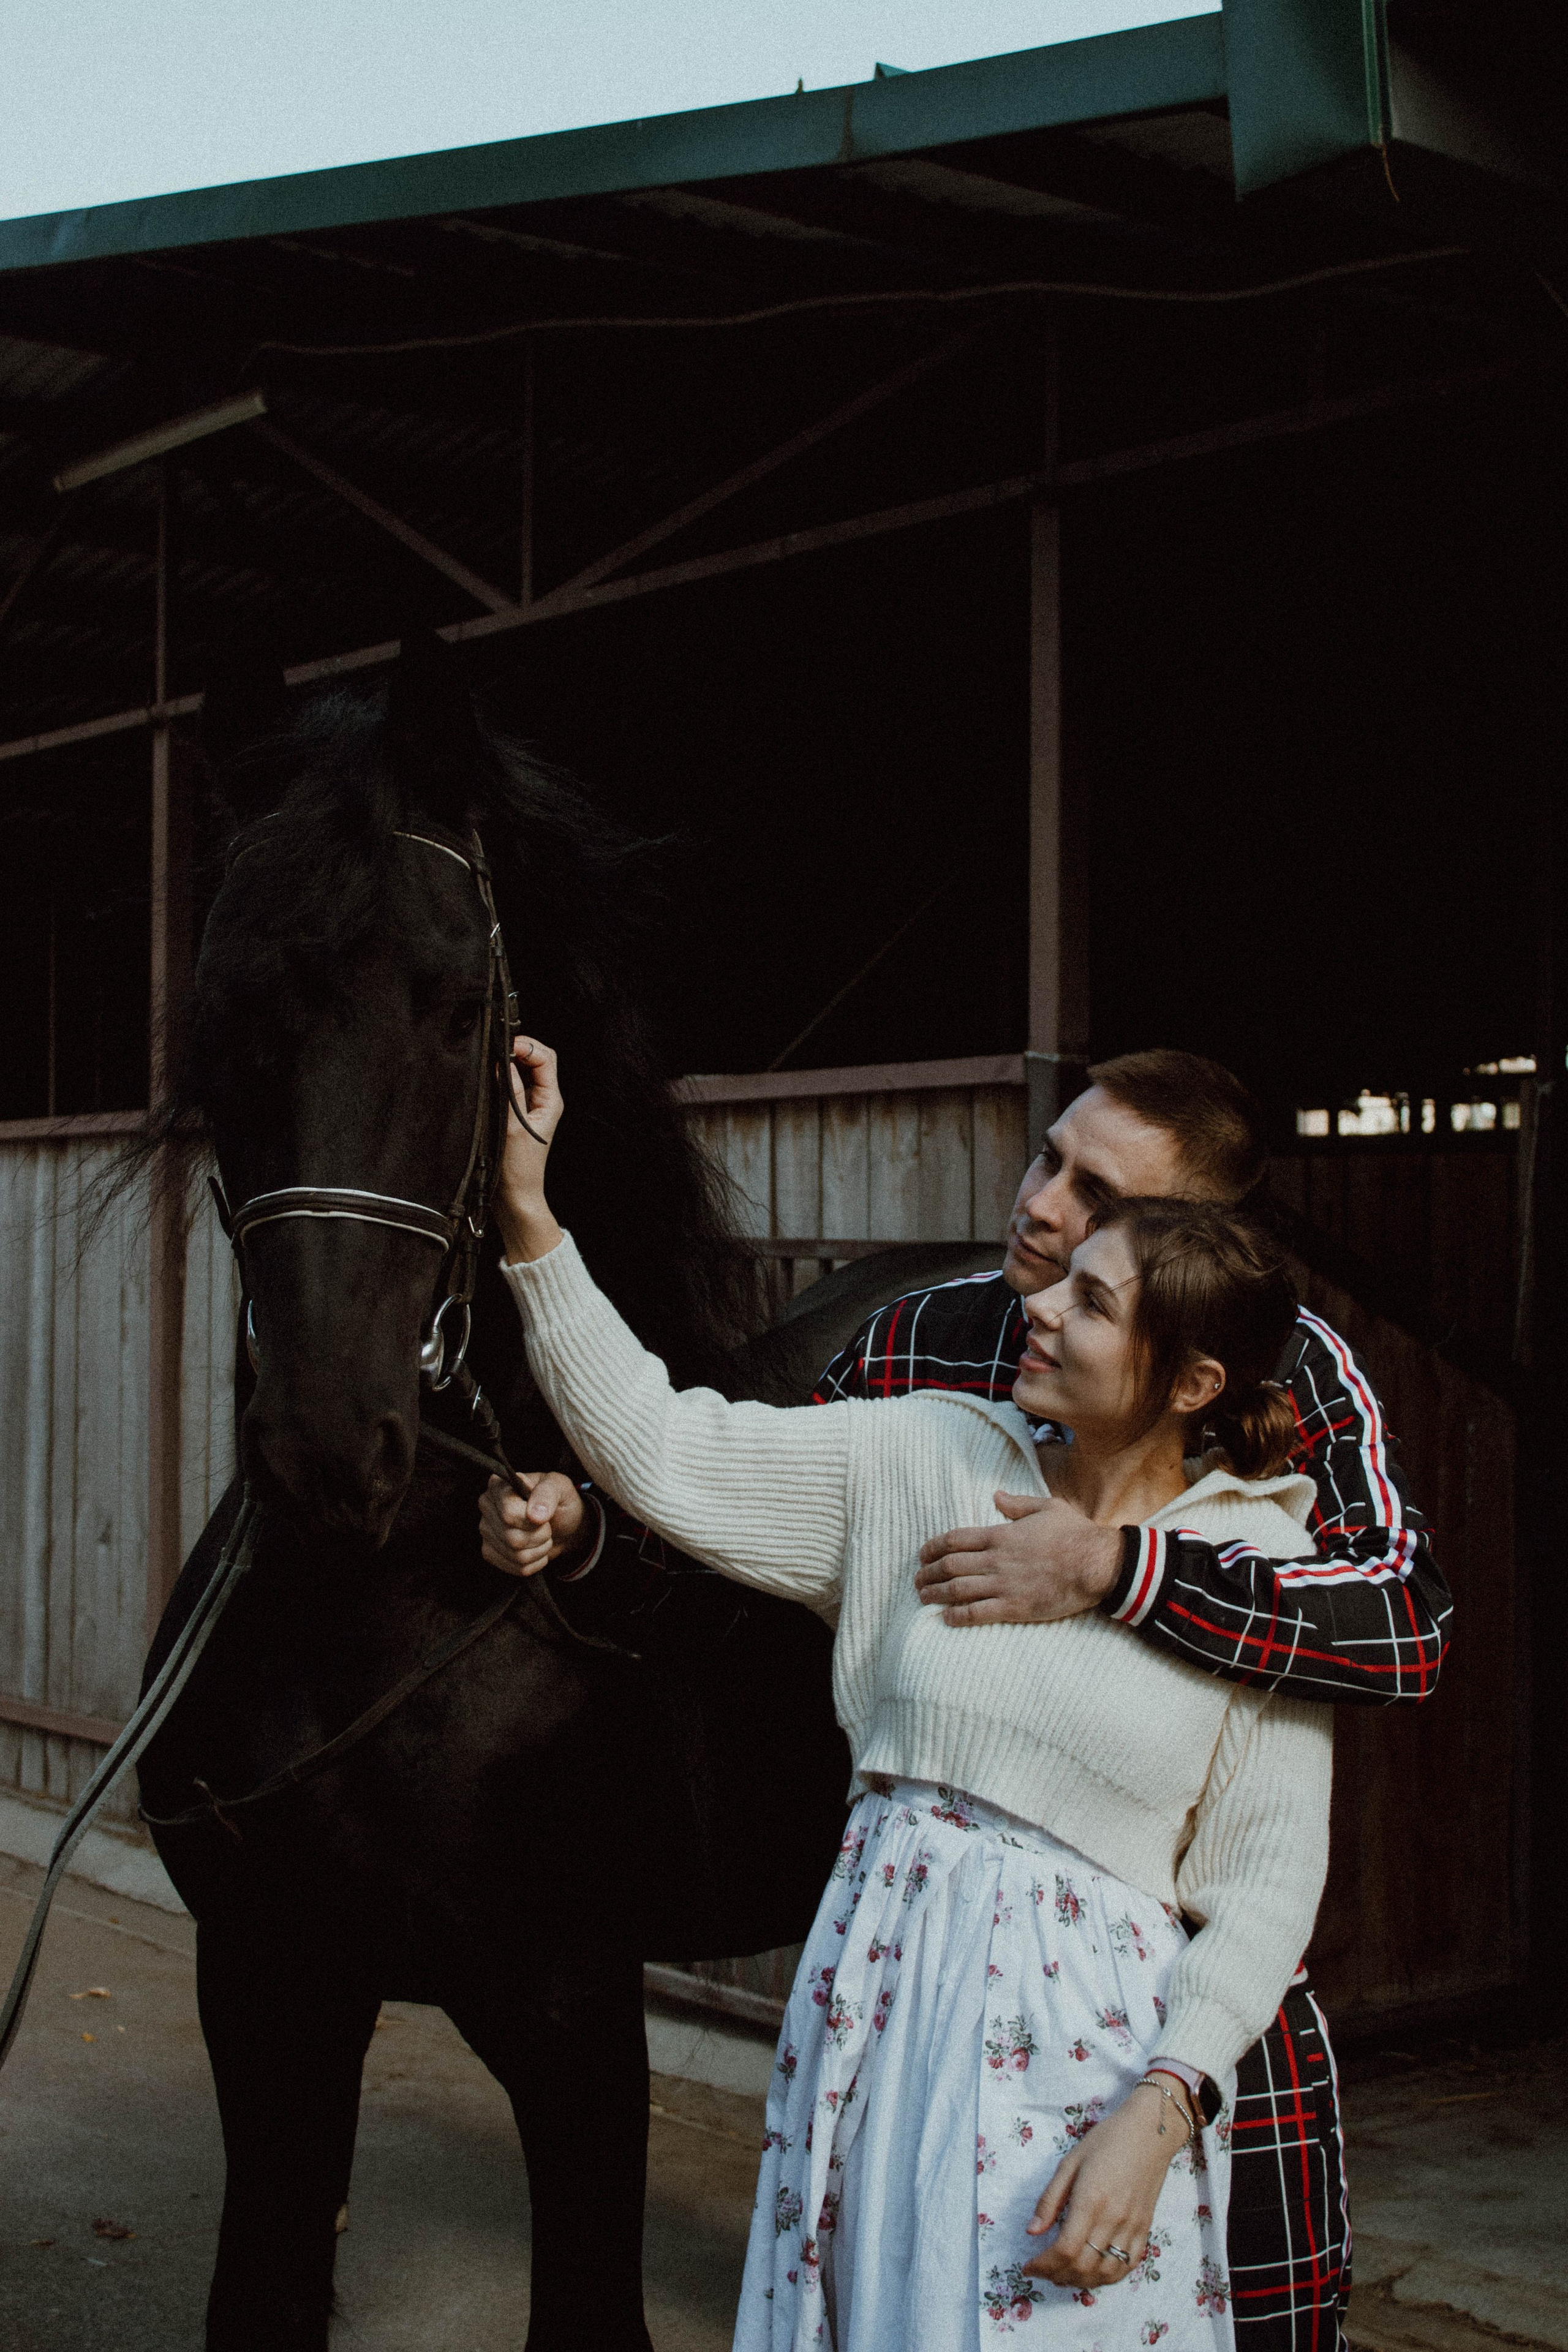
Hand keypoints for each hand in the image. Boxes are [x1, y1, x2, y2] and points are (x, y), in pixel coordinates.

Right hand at [479, 1471, 586, 1577]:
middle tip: (547, 1526)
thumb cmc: (558, 1500)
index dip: (531, 1520)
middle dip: (540, 1535)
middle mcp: (487, 1506)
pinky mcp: (490, 1551)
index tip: (545, 1515)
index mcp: (499, 1484)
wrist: (562, 1523)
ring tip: (543, 1536)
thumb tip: (535, 1515)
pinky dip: (535, 1562)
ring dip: (539, 1549)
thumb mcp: (560, 1487)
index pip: (509, 1512)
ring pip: (515, 1554)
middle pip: (512, 1537)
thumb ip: (547, 1494)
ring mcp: (486, 1530)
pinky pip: (515, 1567)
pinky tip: (536, 1548)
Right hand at [495, 1037, 563, 1263]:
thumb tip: (504, 1062)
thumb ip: (509, 1092)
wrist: (514, 1198)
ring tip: (489, 1061)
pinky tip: (487, 1078)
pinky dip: (500, 1077)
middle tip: (494, 1048)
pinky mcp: (516, 1114)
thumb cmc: (517, 1169)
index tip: (505, 1046)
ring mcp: (530, 1106)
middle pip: (537, 1060)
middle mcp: (543, 1100)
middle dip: (519, 1048)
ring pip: (522, 1071)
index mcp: (550, 1101)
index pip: (546, 1059)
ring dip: (508, 1062)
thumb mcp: (512, 1127)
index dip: (527, 1046)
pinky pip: (511, 1086)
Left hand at [914, 1494, 1121, 1624]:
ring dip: (935, 1593)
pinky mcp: (1014, 1607)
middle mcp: (996, 1559)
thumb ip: (1018, 1504)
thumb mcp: (1047, 1507)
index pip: (955, 1539)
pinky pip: (977, 1613)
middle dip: (927, 1572)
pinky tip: (946, 1618)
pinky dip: (957, 1616)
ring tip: (923, 1597)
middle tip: (917, 1579)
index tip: (922, 1553)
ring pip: (957, 1590)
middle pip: (949, 1565)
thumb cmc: (1075, 1534)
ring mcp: (1003, 1584)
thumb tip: (996, 1496)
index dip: (933, 1546)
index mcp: (1001, 1535)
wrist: (1096, 1564)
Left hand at [1022, 2085, 1183, 2286]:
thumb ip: (1050, 2199)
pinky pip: (1128, 2265)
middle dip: (1057, 2275)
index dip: (1044, 2264)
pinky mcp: (1145, 2229)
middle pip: (1084, 2266)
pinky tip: (1093, 2272)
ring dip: (1081, 2281)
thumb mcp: (1070, 2161)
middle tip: (1042, 2271)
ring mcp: (1133, 2226)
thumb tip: (1031, 2231)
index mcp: (1091, 2199)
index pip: (1065, 2249)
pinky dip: (1108, 2277)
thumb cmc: (1106, 2140)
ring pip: (1106, 2272)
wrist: (1150, 2131)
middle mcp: (1113, 2218)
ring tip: (1063, 2274)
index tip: (1028, 2266)